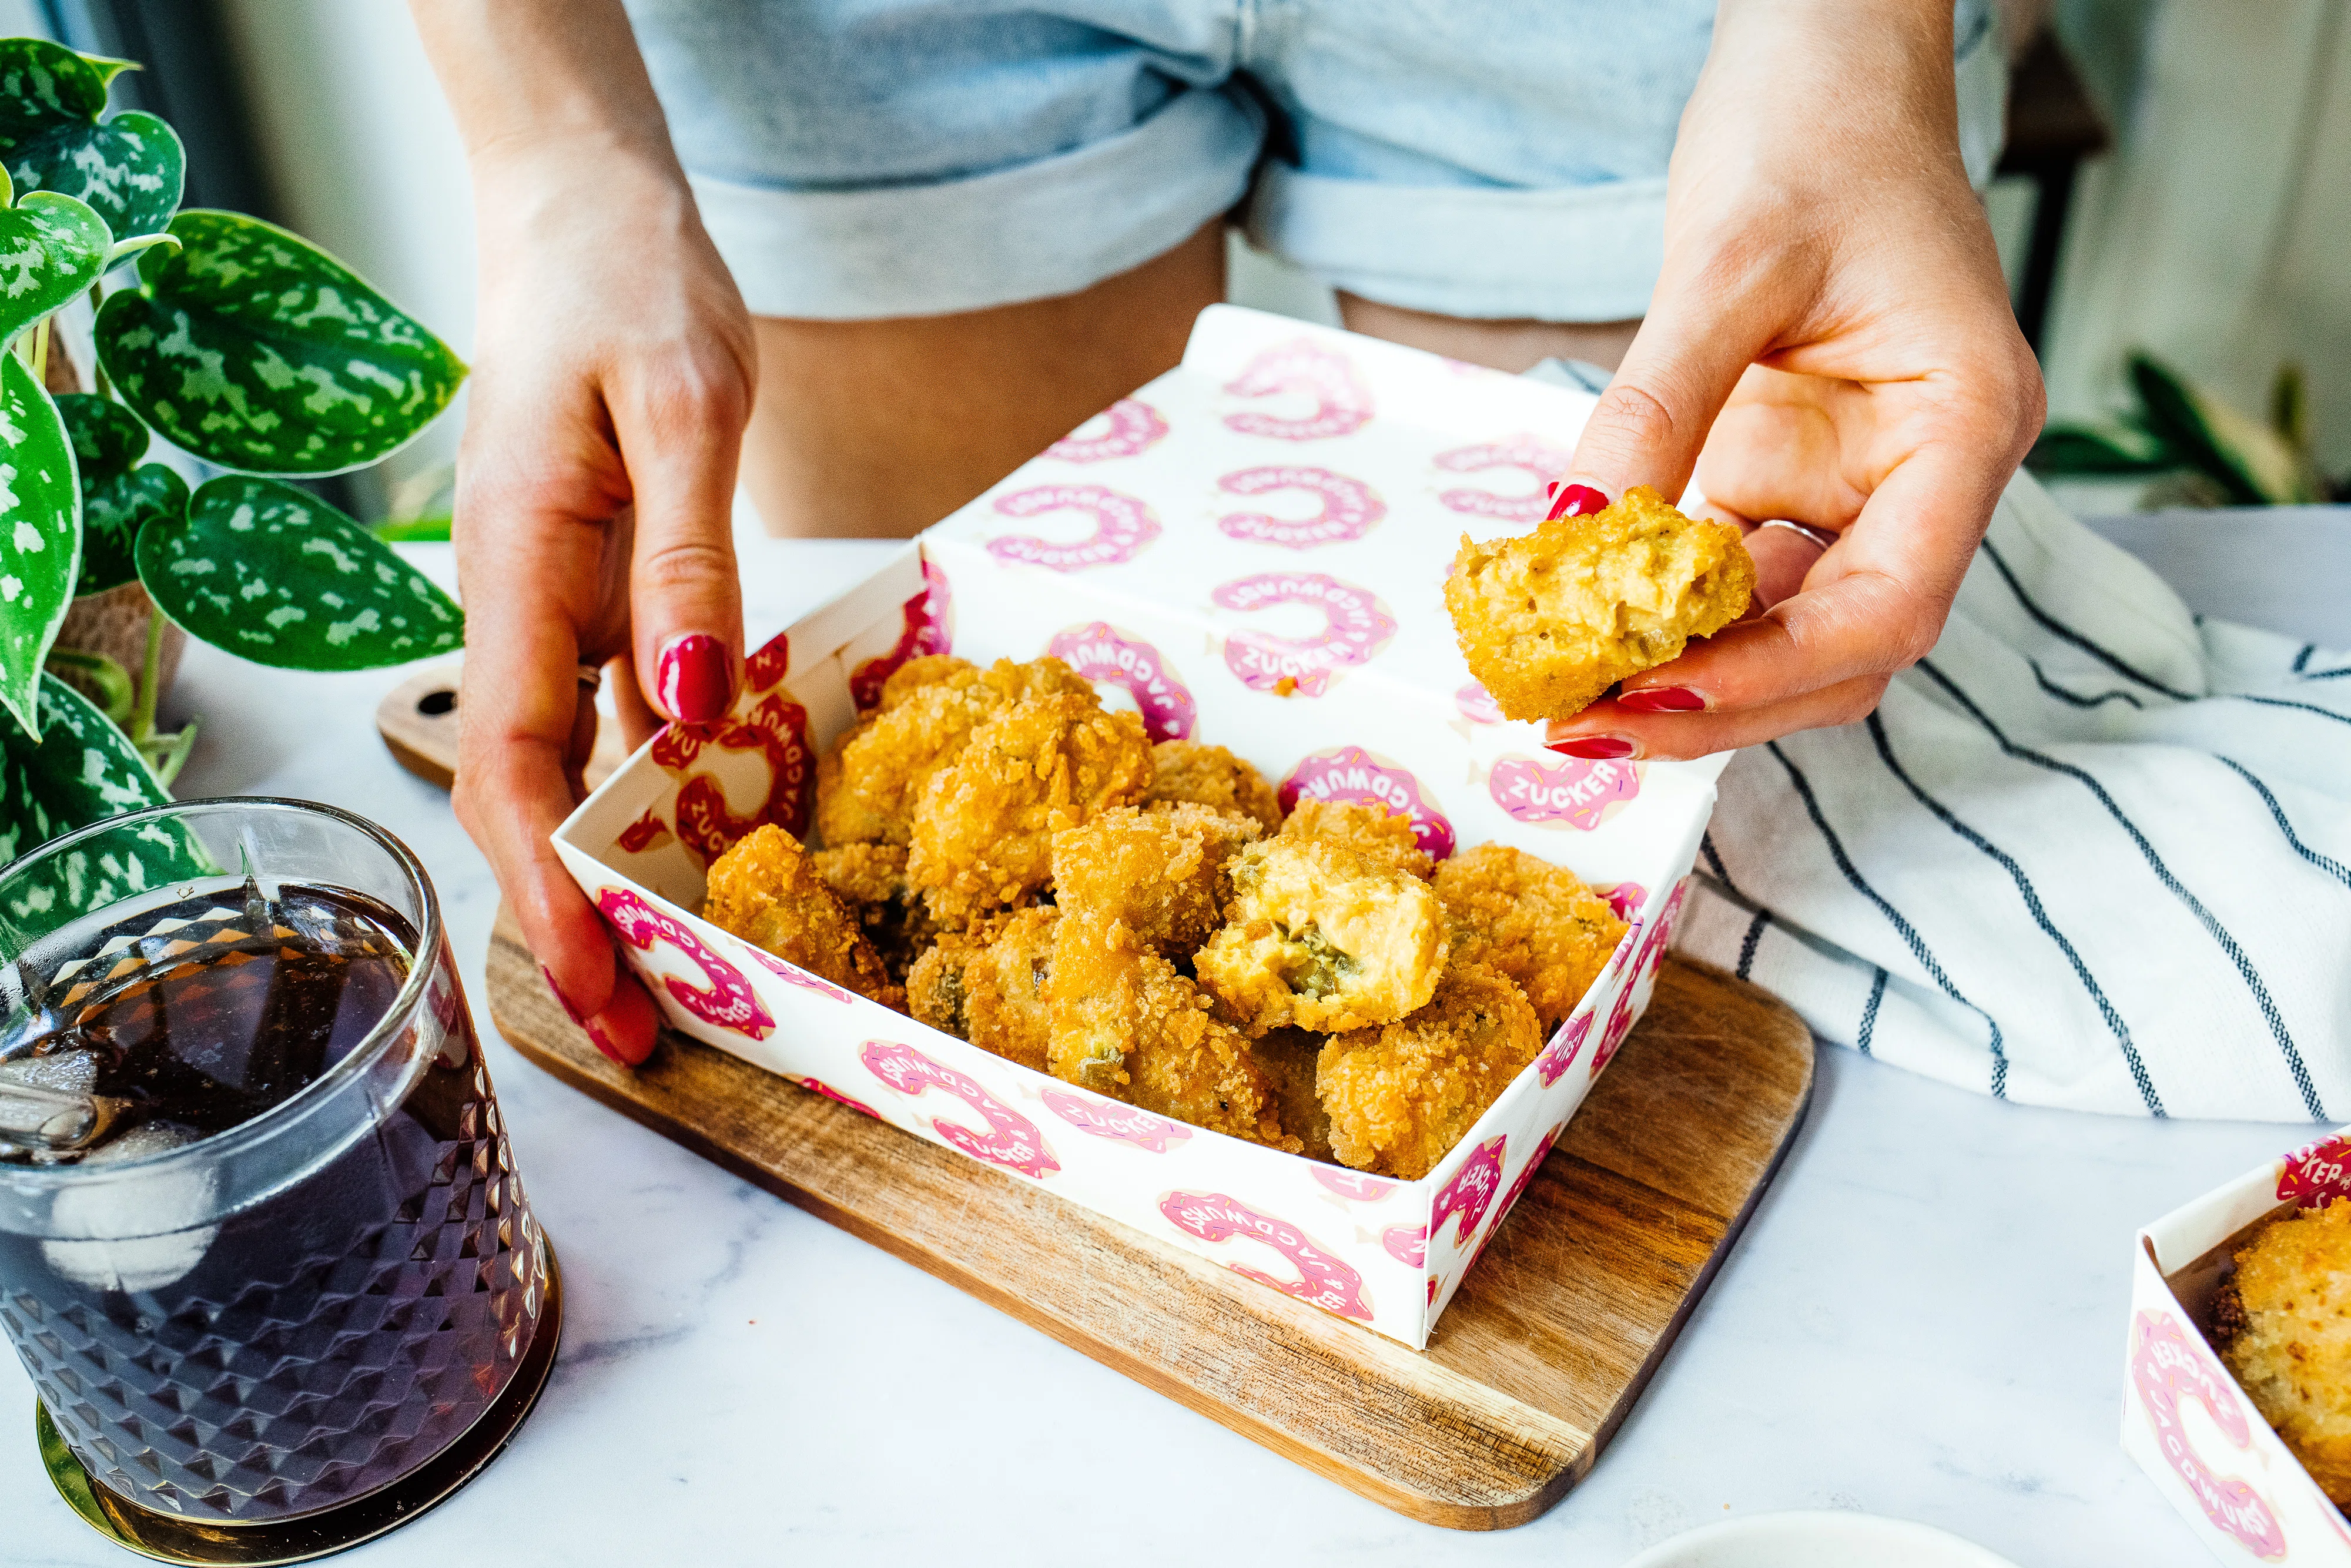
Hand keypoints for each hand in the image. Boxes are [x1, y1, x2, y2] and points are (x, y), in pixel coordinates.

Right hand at [450, 137, 754, 1064]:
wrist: (589, 217)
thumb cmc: (631, 286)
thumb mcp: (684, 405)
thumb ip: (684, 559)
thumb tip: (692, 709)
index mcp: (518, 567)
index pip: (510, 766)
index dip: (546, 889)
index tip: (599, 982)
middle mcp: (521, 605)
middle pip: (526, 800)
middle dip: (576, 922)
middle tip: (653, 1034)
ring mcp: (555, 607)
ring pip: (567, 773)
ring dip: (613, 879)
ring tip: (684, 978)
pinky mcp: (597, 597)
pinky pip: (616, 718)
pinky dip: (654, 796)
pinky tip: (709, 846)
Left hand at [1544, 0, 2043, 759]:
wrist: (1825, 72)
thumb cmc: (1814, 137)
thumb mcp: (1727, 264)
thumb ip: (1658, 408)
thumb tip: (1575, 544)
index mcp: (1964, 425)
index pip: (1892, 602)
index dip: (1775, 672)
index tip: (1654, 694)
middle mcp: (1927, 477)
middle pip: (1840, 646)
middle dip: (1717, 698)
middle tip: (1583, 721)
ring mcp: (1861, 484)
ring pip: (1787, 630)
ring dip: (1685, 670)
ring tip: (1567, 691)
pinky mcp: (1793, 475)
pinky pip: (1737, 577)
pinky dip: (1665, 612)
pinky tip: (1584, 628)